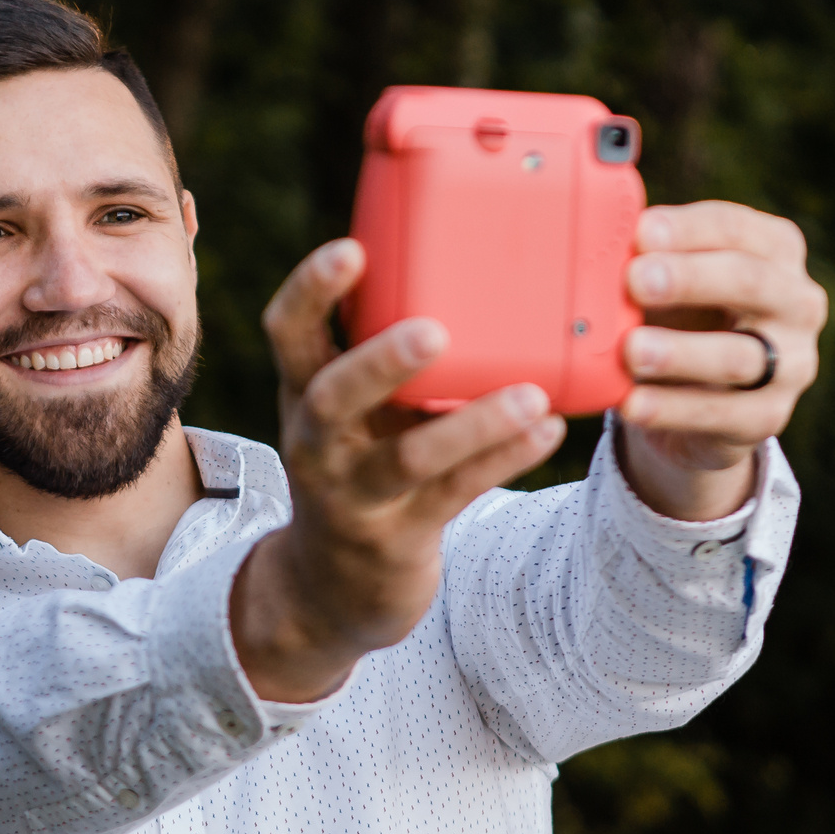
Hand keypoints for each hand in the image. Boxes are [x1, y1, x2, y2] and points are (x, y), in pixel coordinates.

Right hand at [232, 238, 568, 702]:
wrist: (333, 584)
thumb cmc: (359, 461)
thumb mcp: (350, 410)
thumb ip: (381, 352)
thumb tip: (463, 256)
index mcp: (303, 391)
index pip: (287, 331)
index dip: (311, 289)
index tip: (351, 249)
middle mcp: (316, 440)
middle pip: (333, 396)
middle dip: (381, 362)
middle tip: (435, 330)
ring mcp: (352, 493)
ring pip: (408, 458)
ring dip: (474, 426)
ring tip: (532, 397)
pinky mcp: (396, 535)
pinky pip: (456, 494)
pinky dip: (504, 458)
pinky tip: (548, 430)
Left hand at [617, 201, 826, 520]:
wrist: (692, 395)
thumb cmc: (677, 313)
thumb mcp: (665, 279)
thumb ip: (643, 258)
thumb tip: (593, 238)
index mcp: (774, 250)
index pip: (736, 228)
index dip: (688, 229)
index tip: (641, 232)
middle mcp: (797, 302)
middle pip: (749, 282)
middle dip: (688, 279)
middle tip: (634, 280)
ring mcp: (791, 363)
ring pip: (738, 356)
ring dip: (680, 352)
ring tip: (630, 350)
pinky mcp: (769, 417)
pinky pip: (722, 414)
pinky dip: (672, 409)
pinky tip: (632, 403)